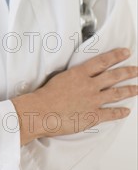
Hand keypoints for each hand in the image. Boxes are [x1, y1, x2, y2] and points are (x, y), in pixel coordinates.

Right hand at [12, 47, 137, 145]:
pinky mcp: (93, 116)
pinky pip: (110, 114)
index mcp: (79, 74)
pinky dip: (120, 112)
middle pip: (113, 76)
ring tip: (137, 87)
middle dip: (127, 71)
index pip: (102, 61)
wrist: (41, 111)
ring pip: (116, 93)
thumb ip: (73, 76)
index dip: (116, 56)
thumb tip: (79, 74)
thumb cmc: (46, 95)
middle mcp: (89, 86)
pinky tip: (126, 111)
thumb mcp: (60, 77)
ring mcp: (93, 101)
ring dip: (129, 90)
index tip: (125, 52)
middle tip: (136, 69)